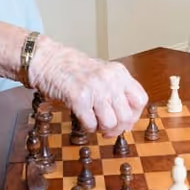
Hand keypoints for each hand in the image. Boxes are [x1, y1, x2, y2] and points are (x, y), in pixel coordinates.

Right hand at [30, 40, 147, 136]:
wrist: (49, 60)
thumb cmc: (75, 69)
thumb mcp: (103, 73)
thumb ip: (117, 90)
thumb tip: (127, 119)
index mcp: (119, 72)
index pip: (140, 100)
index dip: (134, 116)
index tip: (125, 121)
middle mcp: (110, 79)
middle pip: (126, 116)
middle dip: (118, 128)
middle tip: (109, 129)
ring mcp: (95, 88)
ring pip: (110, 123)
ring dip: (102, 128)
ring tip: (95, 122)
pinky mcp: (79, 98)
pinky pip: (91, 124)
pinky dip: (88, 127)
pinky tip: (83, 119)